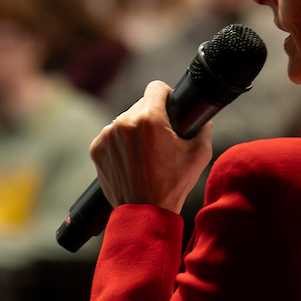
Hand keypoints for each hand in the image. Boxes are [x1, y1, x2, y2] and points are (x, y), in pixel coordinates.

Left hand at [90, 80, 211, 212]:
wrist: (144, 213)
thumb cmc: (173, 185)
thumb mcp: (199, 155)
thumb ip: (204, 129)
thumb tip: (204, 118)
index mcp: (150, 119)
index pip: (156, 87)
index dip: (166, 95)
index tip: (168, 105)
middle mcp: (124, 122)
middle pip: (141, 105)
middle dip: (151, 116)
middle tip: (160, 138)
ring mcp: (107, 135)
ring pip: (125, 120)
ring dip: (134, 130)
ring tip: (145, 153)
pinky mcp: (96, 148)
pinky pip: (111, 136)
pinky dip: (120, 144)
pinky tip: (130, 160)